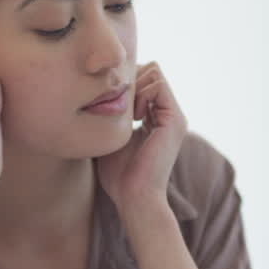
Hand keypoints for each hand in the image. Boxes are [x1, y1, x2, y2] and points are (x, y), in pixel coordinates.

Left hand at [96, 62, 187, 211]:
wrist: (134, 198)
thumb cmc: (119, 176)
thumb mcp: (111, 138)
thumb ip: (110, 117)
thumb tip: (93, 98)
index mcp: (157, 118)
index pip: (144, 79)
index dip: (126, 82)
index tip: (111, 102)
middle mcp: (169, 115)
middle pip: (151, 70)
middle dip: (131, 79)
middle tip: (119, 104)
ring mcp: (174, 117)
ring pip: (155, 72)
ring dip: (136, 86)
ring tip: (128, 113)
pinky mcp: (175, 121)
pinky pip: (159, 85)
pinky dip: (143, 93)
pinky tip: (135, 116)